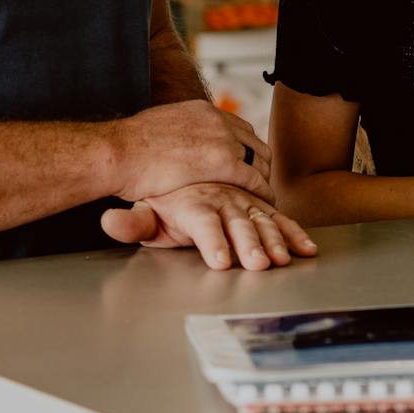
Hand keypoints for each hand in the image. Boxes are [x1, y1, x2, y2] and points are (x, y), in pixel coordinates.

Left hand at [101, 183, 316, 270]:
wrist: (173, 147)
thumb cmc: (157, 186)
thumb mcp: (142, 207)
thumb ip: (132, 221)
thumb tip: (109, 222)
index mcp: (192, 201)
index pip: (204, 223)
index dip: (213, 242)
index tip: (222, 262)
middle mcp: (220, 193)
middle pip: (238, 220)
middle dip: (250, 244)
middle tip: (259, 265)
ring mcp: (240, 191)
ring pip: (262, 213)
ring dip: (276, 237)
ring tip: (286, 259)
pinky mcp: (255, 194)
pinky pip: (276, 208)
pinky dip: (291, 227)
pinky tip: (305, 247)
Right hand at [110, 100, 272, 204]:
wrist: (120, 151)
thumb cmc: (127, 147)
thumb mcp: (158, 126)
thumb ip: (175, 131)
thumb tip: (172, 141)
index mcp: (203, 111)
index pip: (238, 127)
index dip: (245, 147)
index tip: (246, 162)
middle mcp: (218, 121)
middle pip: (253, 141)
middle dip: (259, 162)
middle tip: (258, 181)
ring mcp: (223, 140)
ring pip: (259, 159)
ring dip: (263, 176)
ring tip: (262, 193)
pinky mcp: (223, 162)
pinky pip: (253, 177)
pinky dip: (261, 189)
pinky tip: (263, 200)